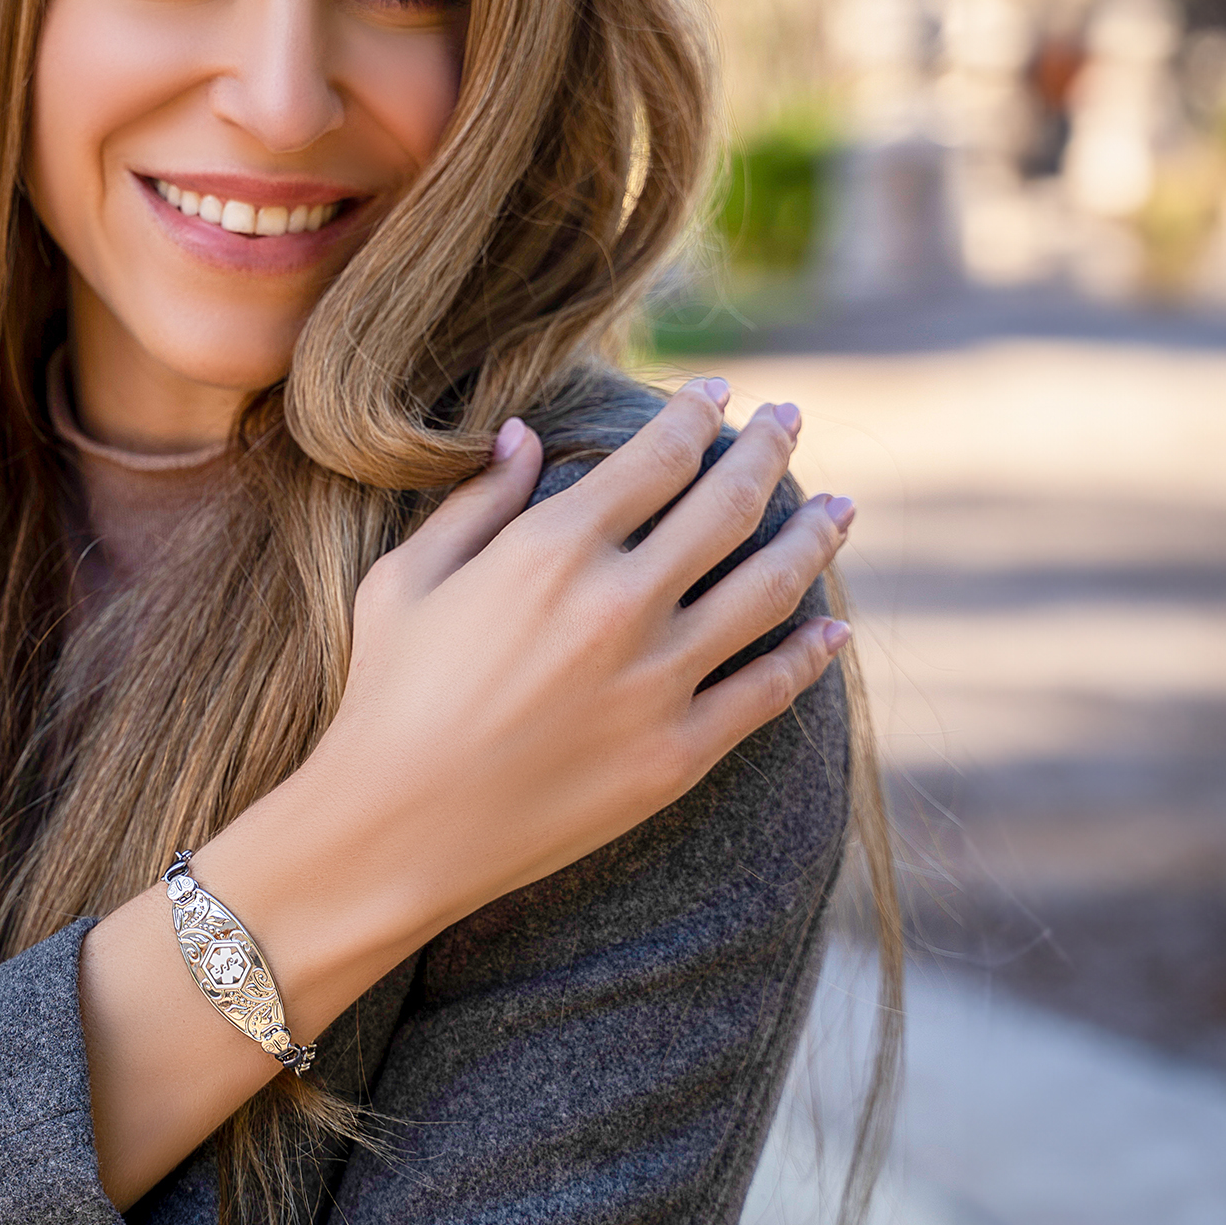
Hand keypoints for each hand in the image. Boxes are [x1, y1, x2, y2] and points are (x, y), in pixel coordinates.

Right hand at [81, 378, 851, 1208]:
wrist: (396, 829)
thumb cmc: (386, 695)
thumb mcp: (406, 579)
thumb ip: (476, 501)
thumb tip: (523, 434)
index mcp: (551, 548)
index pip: (656, 457)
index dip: (696, 416)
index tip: (718, 395)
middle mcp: (618, 604)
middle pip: (727, 506)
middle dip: (767, 450)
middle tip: (789, 419)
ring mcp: (657, 683)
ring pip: (767, 589)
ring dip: (813, 538)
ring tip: (839, 508)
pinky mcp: (677, 755)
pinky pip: (767, 691)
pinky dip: (810, 654)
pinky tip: (833, 628)